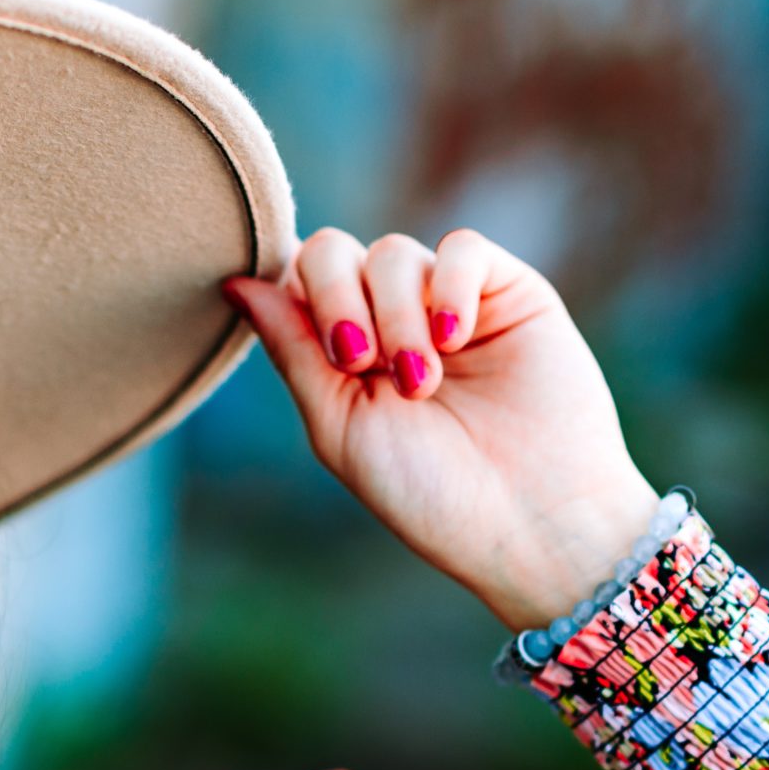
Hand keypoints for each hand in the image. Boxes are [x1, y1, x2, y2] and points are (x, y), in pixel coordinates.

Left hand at [223, 228, 664, 631]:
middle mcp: (389, 320)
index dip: (294, 297)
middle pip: (331, 251)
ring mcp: (448, 304)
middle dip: (334, 300)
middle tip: (359, 362)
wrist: (532, 521)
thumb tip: (236, 282)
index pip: (292, 282)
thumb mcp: (340, 425)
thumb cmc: (429, 492)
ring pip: (393, 253)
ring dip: (396, 317)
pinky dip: (448, 286)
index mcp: (341, 353)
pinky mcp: (509, 293)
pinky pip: (461, 248)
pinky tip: (454, 339)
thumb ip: (292, 348)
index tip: (327, 353)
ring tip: (421, 383)